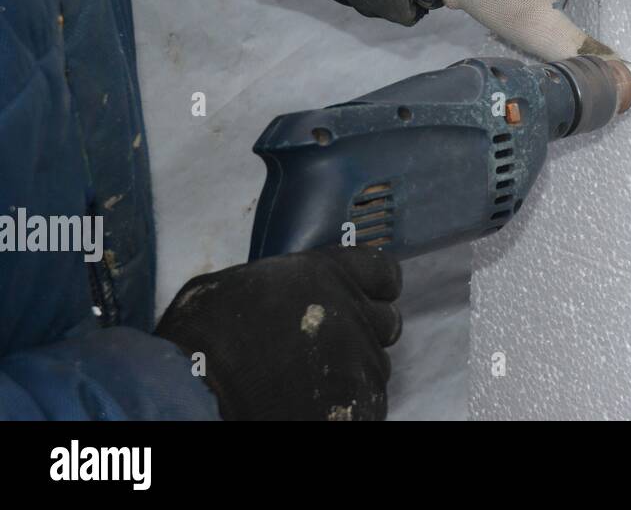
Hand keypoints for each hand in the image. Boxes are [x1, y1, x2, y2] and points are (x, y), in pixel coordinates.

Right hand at [155, 246, 401, 420]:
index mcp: (326, 274)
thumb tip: (280, 292)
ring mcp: (359, 362)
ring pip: (376, 366)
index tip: (370, 295)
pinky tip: (309, 406)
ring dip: (352, 372)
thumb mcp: (233, 287)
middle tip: (332, 347)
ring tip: (308, 384)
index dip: (377, 286)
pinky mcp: (360, 406)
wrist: (197, 397)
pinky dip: (348, 406)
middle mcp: (353, 313)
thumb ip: (277, 284)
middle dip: (366, 332)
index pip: (382, 271)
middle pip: (386, 322)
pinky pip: (367, 404)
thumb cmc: (201, 340)